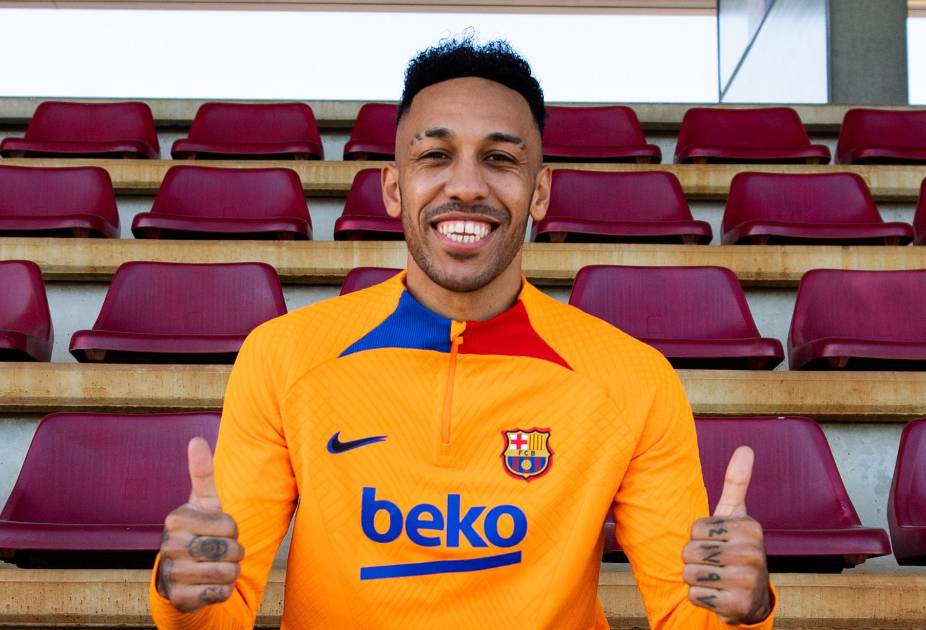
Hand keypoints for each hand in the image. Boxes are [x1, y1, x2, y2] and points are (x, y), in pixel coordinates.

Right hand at [156, 437, 243, 612]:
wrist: (181, 576)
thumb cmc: (200, 532)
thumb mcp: (203, 503)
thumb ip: (202, 473)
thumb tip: (196, 439)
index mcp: (176, 519)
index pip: (229, 524)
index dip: (232, 530)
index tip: (217, 531)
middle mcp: (169, 546)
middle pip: (229, 549)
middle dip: (234, 553)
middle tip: (220, 551)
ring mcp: (172, 573)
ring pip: (226, 573)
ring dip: (230, 572)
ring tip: (216, 567)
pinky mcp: (179, 598)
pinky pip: (219, 593)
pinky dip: (222, 590)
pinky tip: (209, 585)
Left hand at [683, 446, 770, 624]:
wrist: (751, 595)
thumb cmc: (734, 547)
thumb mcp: (735, 515)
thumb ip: (737, 482)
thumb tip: (745, 447)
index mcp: (750, 528)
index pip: (696, 528)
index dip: (698, 537)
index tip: (717, 541)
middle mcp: (753, 554)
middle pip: (690, 551)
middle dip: (693, 559)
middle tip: (714, 563)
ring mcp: (748, 582)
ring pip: (690, 574)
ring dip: (695, 578)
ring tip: (715, 578)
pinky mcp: (738, 607)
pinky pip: (695, 595)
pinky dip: (699, 597)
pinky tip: (717, 595)